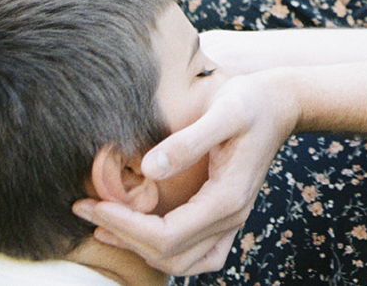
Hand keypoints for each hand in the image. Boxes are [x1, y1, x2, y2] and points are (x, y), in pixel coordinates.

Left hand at [73, 73, 298, 274]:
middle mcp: (231, 218)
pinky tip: (141, 234)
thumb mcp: (223, 112)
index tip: (93, 204)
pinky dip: (166, 254)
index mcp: (227, 198)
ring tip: (104, 226)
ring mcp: (231, 222)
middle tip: (86, 209)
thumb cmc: (252, 102)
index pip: (167, 235)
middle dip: (123, 236)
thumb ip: (188, 142)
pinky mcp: (227, 217)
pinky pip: (197, 256)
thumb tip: (149, 169)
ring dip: (140, 251)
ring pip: (182, 263)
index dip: (125, 225)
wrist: (280, 104)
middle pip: (169, 255)